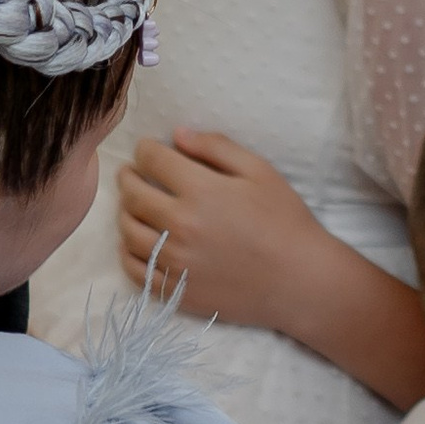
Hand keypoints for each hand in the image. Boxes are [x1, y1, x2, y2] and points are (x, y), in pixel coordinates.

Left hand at [120, 128, 424, 404]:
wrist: (299, 280)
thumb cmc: (284, 221)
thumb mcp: (259, 171)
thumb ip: (217, 148)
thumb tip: (178, 134)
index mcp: (200, 191)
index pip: (153, 160)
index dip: (145, 150)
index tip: (146, 149)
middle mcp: (179, 225)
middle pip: (133, 195)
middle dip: (128, 178)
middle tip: (131, 173)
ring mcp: (174, 261)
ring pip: (128, 231)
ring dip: (125, 212)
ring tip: (133, 206)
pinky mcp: (175, 290)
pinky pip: (135, 269)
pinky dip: (128, 252)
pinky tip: (136, 243)